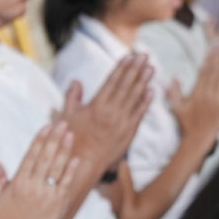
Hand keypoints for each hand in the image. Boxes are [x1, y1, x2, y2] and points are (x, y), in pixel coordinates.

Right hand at [0, 119, 79, 218]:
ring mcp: (48, 195)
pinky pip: (66, 184)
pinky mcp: (58, 203)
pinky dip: (71, 171)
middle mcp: (34, 187)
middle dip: (54, 139)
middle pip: (46, 158)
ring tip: (70, 135)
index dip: (40, 140)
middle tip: (62, 124)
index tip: (46, 127)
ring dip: (64, 150)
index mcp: (19, 184)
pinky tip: (76, 159)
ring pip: (57, 168)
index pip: (31, 156)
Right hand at [59, 57, 153, 176]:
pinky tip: (151, 91)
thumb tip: (76, 81)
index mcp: (97, 105)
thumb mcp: (67, 116)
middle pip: (127, 85)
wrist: (85, 163)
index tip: (130, 56)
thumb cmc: (73, 140)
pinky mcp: (129, 132)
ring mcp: (123, 121)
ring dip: (144, 81)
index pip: (112, 81)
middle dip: (136, 69)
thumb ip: (72, 97)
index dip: (122, 67)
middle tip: (144, 55)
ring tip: (151, 68)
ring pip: (136, 97)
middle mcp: (112, 111)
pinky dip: (146, 101)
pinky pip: (140, 113)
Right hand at [170, 47, 218, 145]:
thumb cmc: (186, 123)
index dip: (208, 58)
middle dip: (218, 56)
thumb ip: (174, 92)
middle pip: (214, 71)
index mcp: (197, 93)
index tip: (212, 47)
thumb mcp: (176, 108)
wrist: (199, 138)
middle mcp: (209, 94)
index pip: (204, 71)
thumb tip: (173, 77)